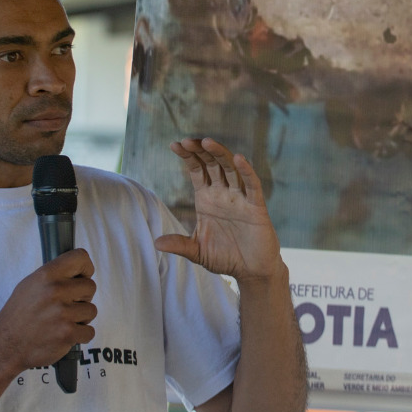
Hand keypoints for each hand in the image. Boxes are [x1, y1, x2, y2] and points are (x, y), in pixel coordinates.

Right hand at [0, 249, 95, 375]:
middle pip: (90, 286)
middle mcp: (55, 290)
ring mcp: (62, 313)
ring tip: (60, 323)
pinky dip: (79, 336)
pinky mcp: (67, 333)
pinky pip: (89, 331)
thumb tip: (78, 270)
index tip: (82, 277)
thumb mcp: (29, 286)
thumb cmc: (18, 316)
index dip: (85, 268)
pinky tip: (62, 335)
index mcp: (46, 275)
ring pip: (91, 310)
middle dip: (81, 298)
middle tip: (63, 307)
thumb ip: (54, 276)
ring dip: (80, 319)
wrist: (4, 347)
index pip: (80, 257)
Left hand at [157, 138, 285, 282]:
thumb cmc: (226, 257)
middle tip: (188, 141)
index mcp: (207, 199)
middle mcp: (223, 194)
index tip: (174, 145)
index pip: (196, 171)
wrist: (251, 270)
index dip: (187, 157)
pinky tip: (239, 159)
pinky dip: (247, 171)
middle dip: (200, 151)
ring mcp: (240, 198)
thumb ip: (180, 245)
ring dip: (220, 155)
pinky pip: (251, 185)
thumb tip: (156, 243)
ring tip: (207, 142)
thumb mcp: (197, 252)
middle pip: (211, 165)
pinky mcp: (256, 206)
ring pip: (230, 169)